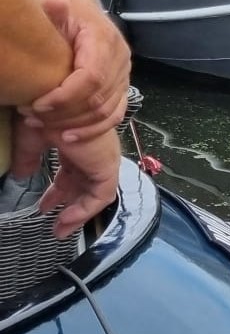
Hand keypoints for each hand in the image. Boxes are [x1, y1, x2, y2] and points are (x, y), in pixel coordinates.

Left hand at [22, 0, 129, 144]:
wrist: (78, 6)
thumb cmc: (60, 8)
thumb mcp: (52, 4)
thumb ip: (53, 11)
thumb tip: (58, 3)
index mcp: (104, 40)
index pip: (92, 78)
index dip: (64, 98)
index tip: (35, 105)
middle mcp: (120, 58)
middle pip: (98, 99)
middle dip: (63, 114)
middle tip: (30, 117)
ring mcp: (124, 74)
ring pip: (106, 111)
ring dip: (73, 124)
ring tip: (41, 125)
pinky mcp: (122, 86)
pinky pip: (115, 115)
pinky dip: (92, 130)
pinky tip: (67, 136)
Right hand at [29, 124, 122, 238]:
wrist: (53, 104)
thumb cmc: (42, 115)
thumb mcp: (30, 140)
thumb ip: (27, 159)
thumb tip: (20, 175)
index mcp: (78, 143)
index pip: (73, 173)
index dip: (59, 191)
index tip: (44, 207)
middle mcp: (93, 151)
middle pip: (84, 185)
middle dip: (69, 205)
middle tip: (55, 223)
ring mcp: (102, 158)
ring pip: (96, 192)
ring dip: (79, 212)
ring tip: (61, 229)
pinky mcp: (106, 166)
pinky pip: (102, 195)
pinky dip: (87, 209)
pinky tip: (67, 219)